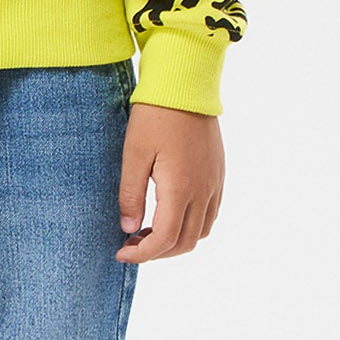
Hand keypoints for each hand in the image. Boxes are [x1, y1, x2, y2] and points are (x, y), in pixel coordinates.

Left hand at [117, 102, 223, 261]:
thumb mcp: (134, 155)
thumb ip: (131, 195)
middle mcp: (203, 191)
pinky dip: (191, 225)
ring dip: (176, 241)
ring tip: (149, 231)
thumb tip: (129, 229)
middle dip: (158, 252)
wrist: (185, 85)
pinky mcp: (218, 174)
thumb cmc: (154, 116)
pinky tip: (169, 214)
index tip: (121, 252)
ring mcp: (214, 183)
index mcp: (181, 188)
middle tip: (131, 244)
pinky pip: (210, 214)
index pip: (166, 239)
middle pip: (186, 242)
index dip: (142, 254)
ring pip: (201, 231)